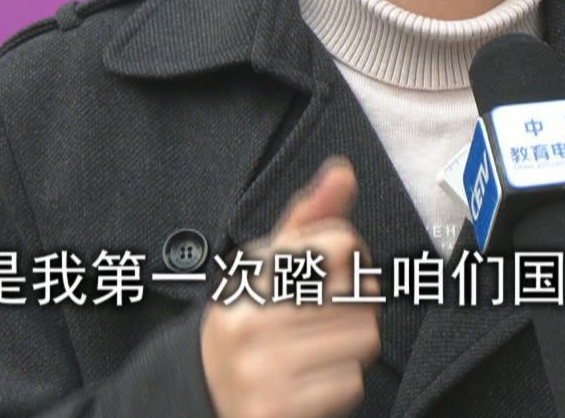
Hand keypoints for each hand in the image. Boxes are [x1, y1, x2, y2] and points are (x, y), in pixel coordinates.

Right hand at [200, 157, 381, 417]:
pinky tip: (311, 381)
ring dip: (352, 346)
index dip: (353, 255)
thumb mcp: (265, 266)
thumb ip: (307, 220)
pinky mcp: (278, 409)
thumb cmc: (248, 322)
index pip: (339, 244)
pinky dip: (341, 383)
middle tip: (326, 317)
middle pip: (362, 292)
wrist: (200, 396)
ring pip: (364, 338)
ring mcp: (262, 370)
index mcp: (248, 277)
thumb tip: (343, 170)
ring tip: (318, 350)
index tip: (337, 270)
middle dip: (356, 305)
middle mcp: (250, 322)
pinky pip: (352, 382)